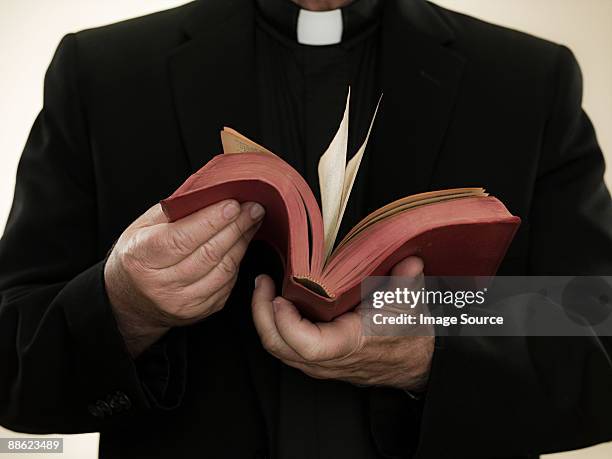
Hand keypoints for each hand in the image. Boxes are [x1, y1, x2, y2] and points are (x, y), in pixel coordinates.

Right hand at [105, 199, 264, 356]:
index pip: (183, 238)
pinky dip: (237, 261)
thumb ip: (174, 211)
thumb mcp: (141, 228)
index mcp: (142, 257)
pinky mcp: (199, 311)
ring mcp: (182, 302)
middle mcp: (161, 284)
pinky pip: (227, 284)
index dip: (212, 220)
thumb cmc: (138, 256)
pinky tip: (240, 244)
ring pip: (223, 269)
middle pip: (209, 253)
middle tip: (253, 208)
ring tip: (251, 222)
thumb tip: (212, 194)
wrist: (129, 300)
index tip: (234, 204)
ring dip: (242, 242)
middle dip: (236, 227)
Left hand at [251, 257, 433, 390]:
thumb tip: (410, 261)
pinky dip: (274, 324)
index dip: (287, 323)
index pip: (307, 345)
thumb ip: (407, 281)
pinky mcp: (314, 360)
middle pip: (279, 347)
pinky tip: (276, 300)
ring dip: (264, 318)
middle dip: (261, 314)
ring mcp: (318, 363)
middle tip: (261, 283)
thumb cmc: (408, 333)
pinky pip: (284, 346)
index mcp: (349, 344)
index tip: (280, 296)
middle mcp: (328, 360)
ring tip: (264, 287)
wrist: (413, 362)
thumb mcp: (409, 303)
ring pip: (278, 348)